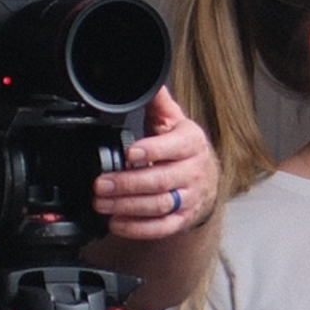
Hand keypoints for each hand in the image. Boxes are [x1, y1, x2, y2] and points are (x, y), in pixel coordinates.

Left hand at [94, 87, 219, 238]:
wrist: (208, 180)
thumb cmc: (185, 150)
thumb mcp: (176, 123)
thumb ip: (159, 105)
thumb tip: (148, 82)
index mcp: (191, 144)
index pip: (174, 147)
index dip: (152, 150)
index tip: (130, 153)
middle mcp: (193, 172)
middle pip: (160, 180)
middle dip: (128, 184)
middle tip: (101, 184)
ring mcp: (189, 198)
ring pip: (159, 205)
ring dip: (127, 206)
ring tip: (102, 202)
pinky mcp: (182, 219)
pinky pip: (161, 227)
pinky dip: (138, 227)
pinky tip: (117, 222)